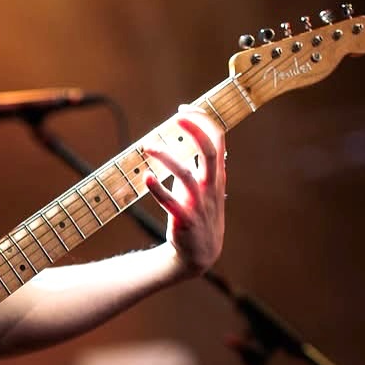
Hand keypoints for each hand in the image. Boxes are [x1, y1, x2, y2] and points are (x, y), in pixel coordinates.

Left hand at [143, 107, 226, 277]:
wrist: (200, 255)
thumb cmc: (200, 216)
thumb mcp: (208, 189)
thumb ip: (202, 167)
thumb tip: (191, 142)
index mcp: (217, 177)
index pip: (218, 141)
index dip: (203, 121)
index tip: (184, 109)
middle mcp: (211, 187)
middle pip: (209, 151)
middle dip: (195, 130)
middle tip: (177, 116)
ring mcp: (199, 204)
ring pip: (186, 174)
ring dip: (167, 158)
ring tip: (149, 146)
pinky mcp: (185, 220)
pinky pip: (171, 203)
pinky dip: (158, 189)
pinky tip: (146, 177)